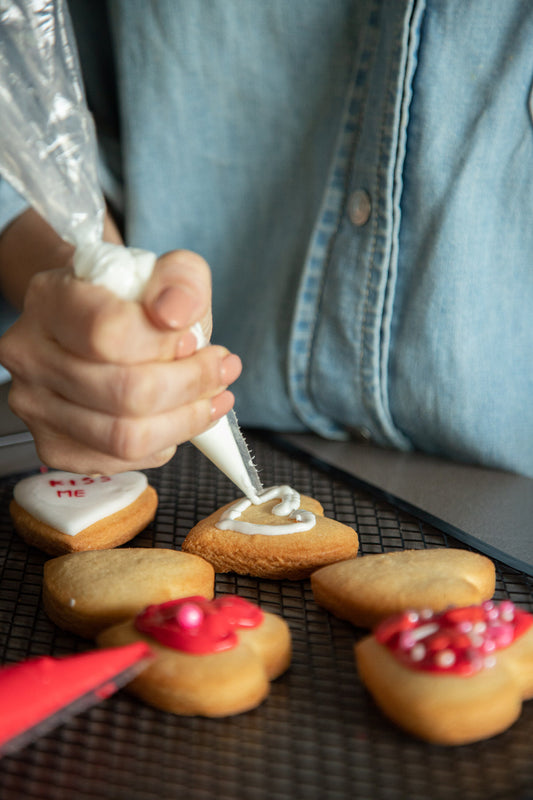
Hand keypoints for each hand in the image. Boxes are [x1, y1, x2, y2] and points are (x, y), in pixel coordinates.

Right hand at [0, 249, 240, 473]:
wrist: (94, 324)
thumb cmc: (132, 301)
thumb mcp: (167, 273)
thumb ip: (180, 281)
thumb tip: (177, 315)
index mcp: (50, 301)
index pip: (108, 332)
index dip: (165, 344)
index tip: (196, 341)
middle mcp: (30, 355)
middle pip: (124, 393)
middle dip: (191, 385)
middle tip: (222, 371)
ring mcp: (37, 406)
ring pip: (126, 437)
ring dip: (186, 420)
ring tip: (214, 397)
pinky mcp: (54, 446)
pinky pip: (121, 461)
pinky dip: (164, 442)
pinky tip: (178, 418)